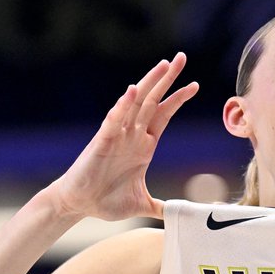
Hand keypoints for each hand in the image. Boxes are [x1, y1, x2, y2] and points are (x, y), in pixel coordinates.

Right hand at [51, 53, 198, 220]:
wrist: (79, 206)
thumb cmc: (106, 201)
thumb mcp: (143, 205)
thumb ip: (162, 207)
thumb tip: (180, 215)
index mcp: (144, 146)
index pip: (164, 115)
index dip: (178, 99)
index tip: (195, 85)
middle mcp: (132, 135)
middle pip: (153, 100)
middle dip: (168, 79)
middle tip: (181, 58)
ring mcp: (117, 136)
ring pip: (136, 103)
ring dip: (149, 83)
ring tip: (163, 64)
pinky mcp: (102, 142)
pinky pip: (114, 120)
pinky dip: (122, 105)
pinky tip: (132, 91)